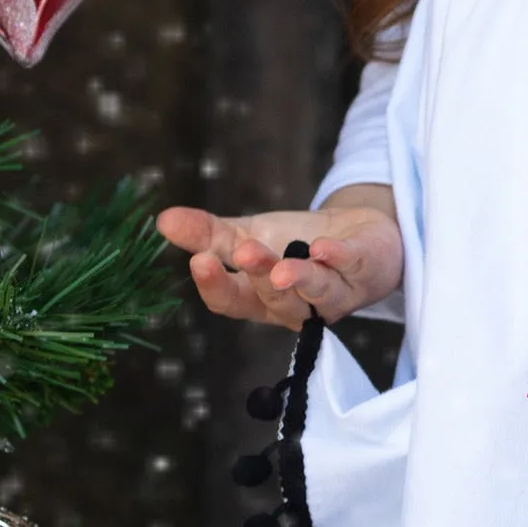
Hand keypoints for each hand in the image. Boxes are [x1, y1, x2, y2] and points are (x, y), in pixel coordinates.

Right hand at [155, 188, 403, 332]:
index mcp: (261, 300)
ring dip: (299, 279)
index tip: (199, 262)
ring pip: (316, 292)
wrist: (358, 233)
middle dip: (258, 276)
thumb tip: (161, 220)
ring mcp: (335, 293)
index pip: (232, 303)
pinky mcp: (365, 270)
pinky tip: (325, 245)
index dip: (216, 286)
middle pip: (274, 298)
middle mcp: (298, 306)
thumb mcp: (247, 234)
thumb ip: (207, 233)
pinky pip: (353, 266)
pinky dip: (339, 257)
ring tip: (281, 268)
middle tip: (242, 252)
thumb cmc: (297, 244)